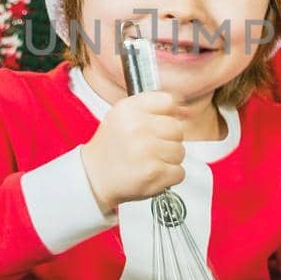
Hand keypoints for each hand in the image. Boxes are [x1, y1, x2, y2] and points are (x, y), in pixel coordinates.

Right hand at [79, 91, 186, 208]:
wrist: (94, 178)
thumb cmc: (113, 146)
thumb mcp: (124, 116)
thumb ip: (154, 107)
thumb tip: (186, 111)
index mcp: (129, 109)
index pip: (168, 101)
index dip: (167, 115)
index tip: (158, 125)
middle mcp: (137, 127)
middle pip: (177, 128)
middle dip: (168, 140)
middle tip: (149, 148)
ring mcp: (147, 151)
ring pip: (180, 151)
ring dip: (168, 159)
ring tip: (148, 161)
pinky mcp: (154, 173)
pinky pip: (179, 172)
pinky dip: (168, 176)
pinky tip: (151, 173)